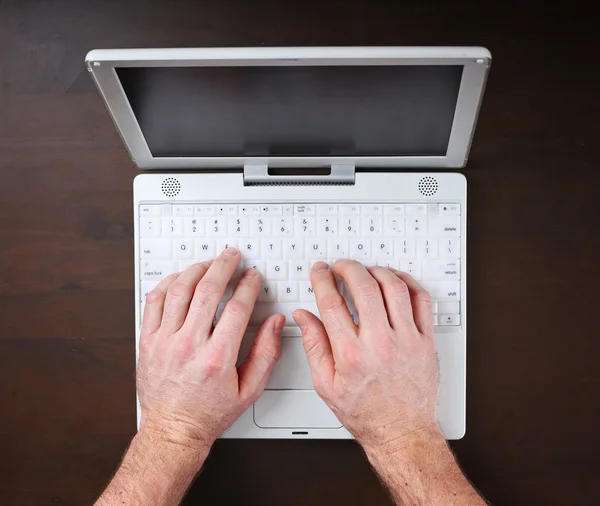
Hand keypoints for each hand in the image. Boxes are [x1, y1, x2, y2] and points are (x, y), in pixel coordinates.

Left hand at [137, 248, 283, 449]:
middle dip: (223, 266)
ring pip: (179, 290)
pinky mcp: (148, 341)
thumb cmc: (209, 412)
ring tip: (208, 263)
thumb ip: (266, 353)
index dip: (247, 286)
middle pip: (207, 291)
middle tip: (231, 256)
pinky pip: (154, 301)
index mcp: (217, 358)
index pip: (236, 308)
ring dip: (196, 270)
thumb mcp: (250, 389)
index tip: (252, 277)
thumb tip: (274, 323)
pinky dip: (168, 283)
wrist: (173, 429)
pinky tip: (180, 278)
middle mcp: (189, 345)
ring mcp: (165, 341)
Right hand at [293, 260, 438, 450]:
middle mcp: (380, 344)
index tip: (320, 271)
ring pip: (393, 288)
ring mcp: (406, 340)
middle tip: (341, 266)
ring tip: (366, 271)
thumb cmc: (366, 413)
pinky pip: (421, 299)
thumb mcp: (326, 385)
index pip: (332, 303)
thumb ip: (314, 345)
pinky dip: (407, 282)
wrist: (402, 431)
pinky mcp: (425, 341)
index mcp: (351, 354)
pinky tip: (395, 280)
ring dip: (376, 271)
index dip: (323, 280)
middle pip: (364, 287)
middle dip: (348, 268)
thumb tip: (303, 317)